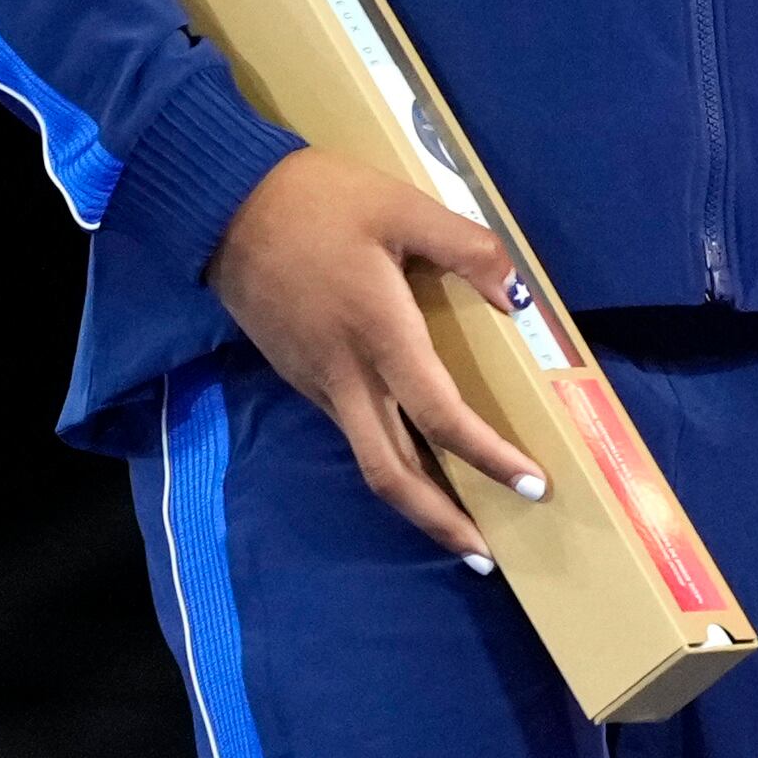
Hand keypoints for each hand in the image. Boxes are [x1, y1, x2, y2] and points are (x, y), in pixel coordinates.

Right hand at [205, 149, 544, 561]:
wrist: (225, 206)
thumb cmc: (321, 202)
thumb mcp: (405, 208)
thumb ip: (470, 249)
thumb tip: (518, 297)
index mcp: (378, 335)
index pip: (441, 417)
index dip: (488, 457)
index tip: (533, 484)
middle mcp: (346, 376)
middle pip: (391, 474)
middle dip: (439, 521)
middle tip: (486, 555)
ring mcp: (318, 382)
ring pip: (369, 459)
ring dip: (415, 498)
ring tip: (460, 520)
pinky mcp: (302, 375)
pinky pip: (352, 431)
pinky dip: (390, 460)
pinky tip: (417, 458)